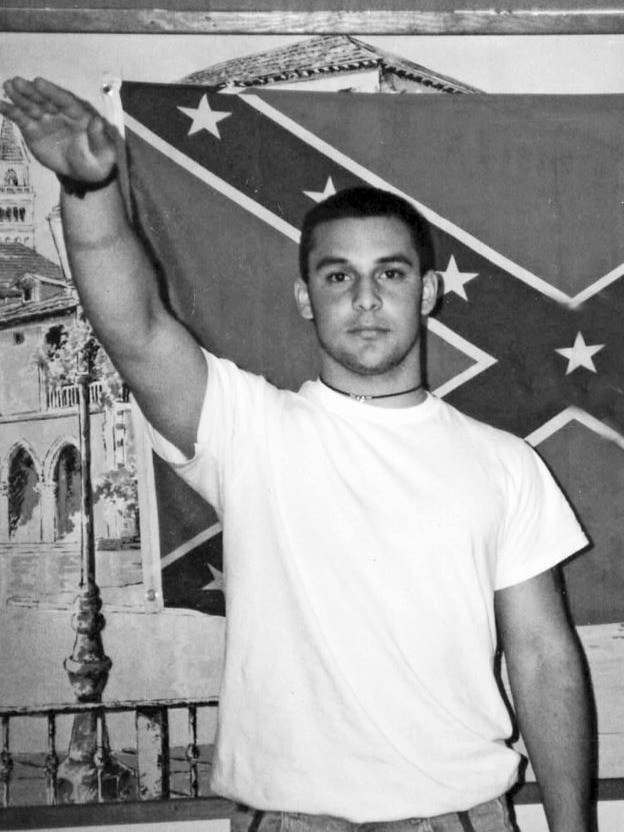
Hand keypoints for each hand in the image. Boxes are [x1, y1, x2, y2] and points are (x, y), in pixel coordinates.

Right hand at [0, 77, 116, 182]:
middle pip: (45, 100)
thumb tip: (97, 122)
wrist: (84, 173)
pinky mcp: (33, 129)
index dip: (51, 91)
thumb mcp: (104, 153)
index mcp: (79, 115)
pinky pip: (21, 119)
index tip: (38, 82)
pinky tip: (0, 104)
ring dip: (19, 96)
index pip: (64, 101)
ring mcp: (45, 120)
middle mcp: (60, 113)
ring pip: (31, 106)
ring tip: (7, 86)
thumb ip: (99, 138)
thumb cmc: (98, 160)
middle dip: (31, 91)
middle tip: (17, 82)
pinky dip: (10, 111)